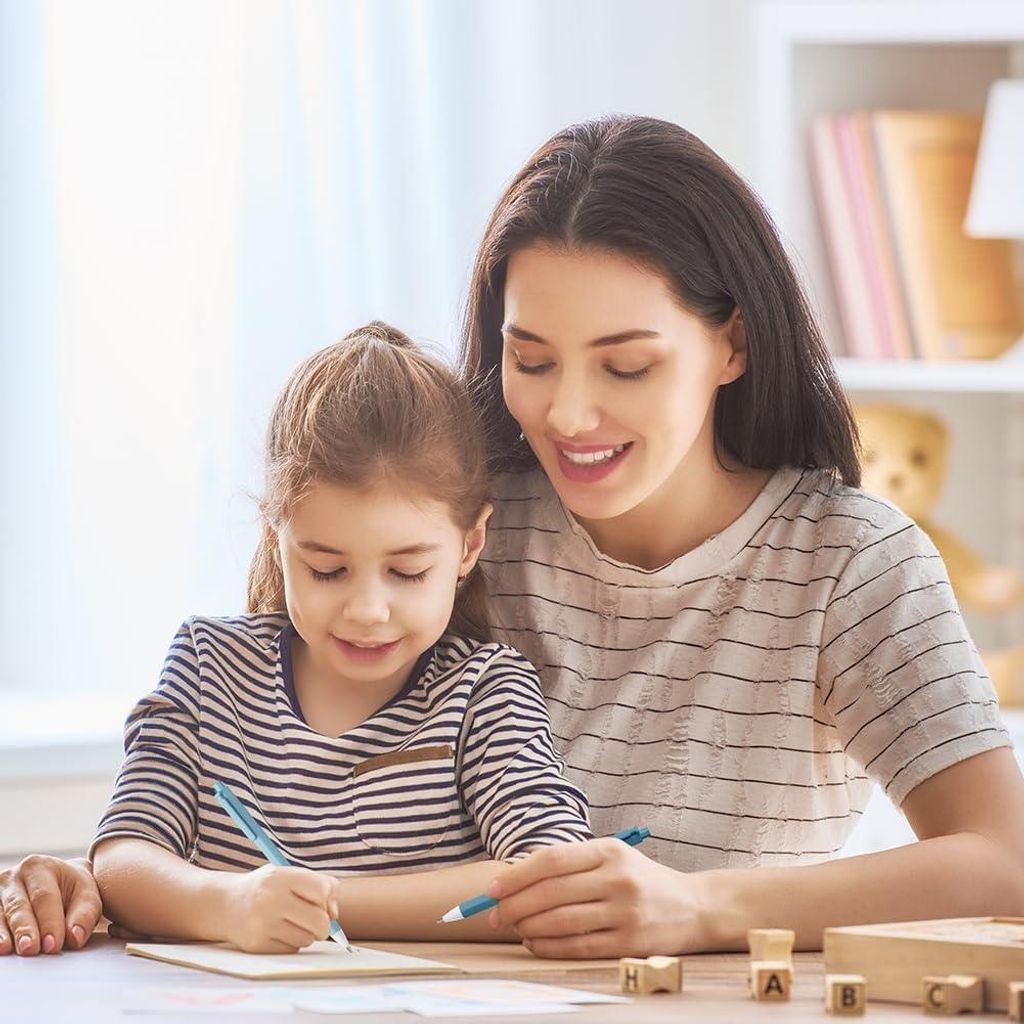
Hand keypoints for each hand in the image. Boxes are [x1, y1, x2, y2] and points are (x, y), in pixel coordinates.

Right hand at [0, 855, 102, 955]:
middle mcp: (14, 877)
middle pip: (18, 906)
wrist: (57, 881)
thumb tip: (75, 937)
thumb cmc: (73, 889)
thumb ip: (84, 915)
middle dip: (25, 929)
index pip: (44, 897)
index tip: (54, 945)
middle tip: (31, 949)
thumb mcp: (87, 895)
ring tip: (8, 949)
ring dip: (5, 934)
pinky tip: (0, 947)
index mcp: (40, 867)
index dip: (49, 922)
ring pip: (0, 916)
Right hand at [222, 864, 337, 953]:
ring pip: (307, 938)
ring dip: (306, 934)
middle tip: (315, 921)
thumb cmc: (267, 888)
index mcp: (282, 876)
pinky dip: (291, 943)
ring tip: (291, 923)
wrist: (226, 904)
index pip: (323, 890)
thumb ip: (318, 885)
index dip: (327, 899)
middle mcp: (271, 899)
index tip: (321, 901)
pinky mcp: (257, 944)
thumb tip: (335, 914)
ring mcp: (263, 923)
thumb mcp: (289, 875)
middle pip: (320, 921)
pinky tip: (278, 932)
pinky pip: (292, 949)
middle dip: (323, 924)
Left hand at [486, 837, 707, 958]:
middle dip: (514, 905)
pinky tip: (535, 943)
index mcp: (609, 850)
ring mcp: (625, 912)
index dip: (516, 875)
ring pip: (561, 921)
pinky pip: (578, 947)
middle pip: (551, 892)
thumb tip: (516, 878)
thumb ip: (572, 864)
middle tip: (494, 914)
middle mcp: (617, 879)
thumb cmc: (641, 880)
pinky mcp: (630, 942)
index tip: (491, 888)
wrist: (695, 906)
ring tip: (514, 928)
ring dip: (528, 927)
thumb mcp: (613, 858)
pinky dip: (549, 946)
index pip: (551, 860)